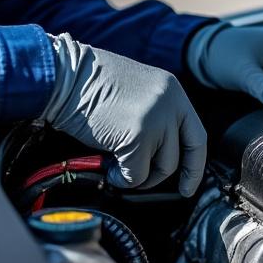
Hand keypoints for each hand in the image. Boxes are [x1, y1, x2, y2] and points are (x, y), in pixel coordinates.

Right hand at [41, 34, 206, 195]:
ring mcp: (156, 120)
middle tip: (137, 177)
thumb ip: (155, 116)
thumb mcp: (137, 91)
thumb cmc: (90, 85)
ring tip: (114, 162)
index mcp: (172, 90)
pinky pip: (136, 175)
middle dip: (157, 175)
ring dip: (136, 174)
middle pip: (177, 156)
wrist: (66, 76)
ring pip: (158, 169)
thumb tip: (157, 154)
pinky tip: (106, 165)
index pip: (196, 136)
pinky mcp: (138, 137)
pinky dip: (121, 178)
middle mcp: (170, 104)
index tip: (188, 186)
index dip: (194, 165)